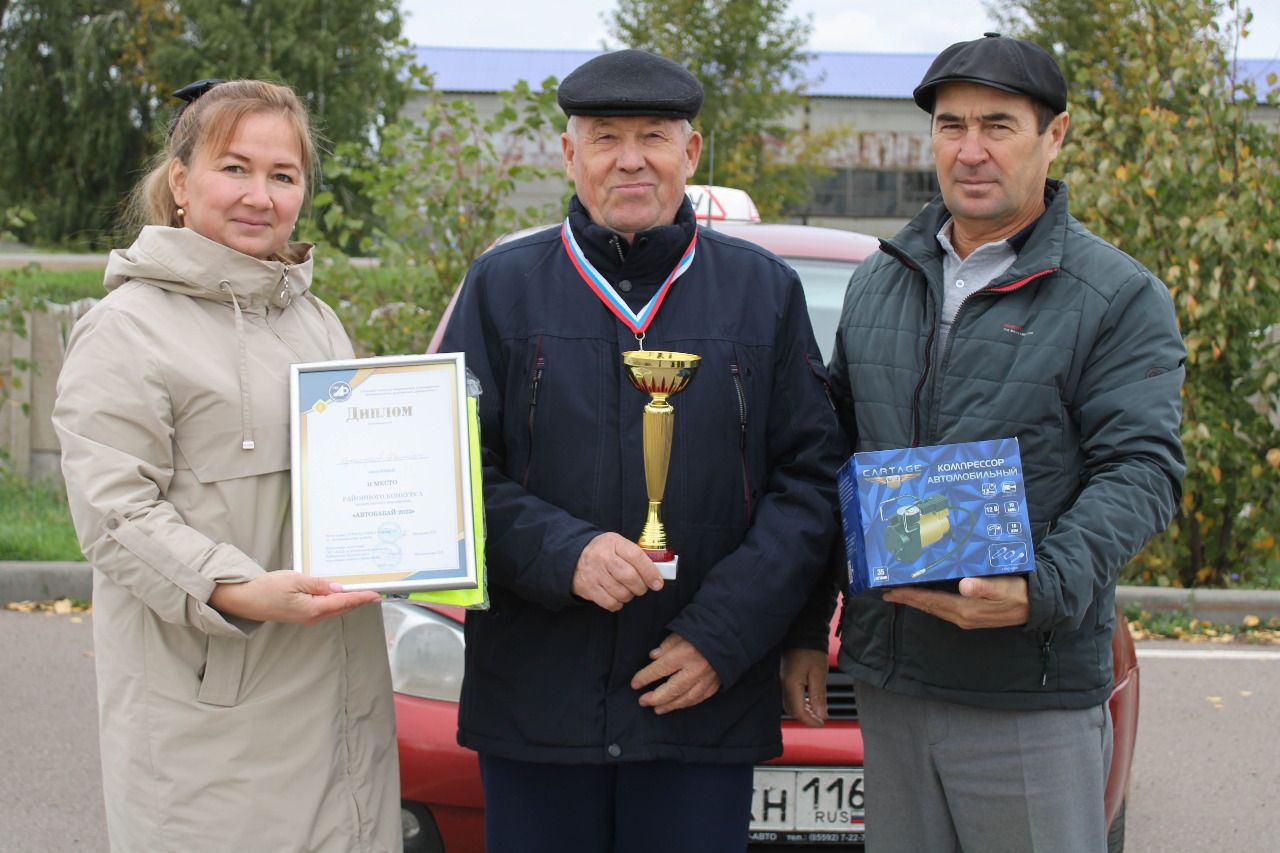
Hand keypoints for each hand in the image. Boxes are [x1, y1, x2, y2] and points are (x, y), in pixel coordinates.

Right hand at [209, 571, 380, 624]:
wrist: (245, 600)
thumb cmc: (266, 589)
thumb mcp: (295, 580)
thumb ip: (318, 584)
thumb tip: (338, 588)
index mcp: (312, 610)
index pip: (343, 603)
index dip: (361, 598)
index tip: (375, 595)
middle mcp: (312, 617)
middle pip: (341, 608)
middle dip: (358, 600)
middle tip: (374, 592)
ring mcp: (307, 618)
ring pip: (334, 609)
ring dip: (348, 602)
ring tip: (362, 591)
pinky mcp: (302, 615)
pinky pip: (325, 609)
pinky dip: (335, 602)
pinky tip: (339, 594)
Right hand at [571, 532, 663, 611]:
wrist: (574, 556)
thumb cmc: (605, 552)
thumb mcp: (619, 545)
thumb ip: (637, 556)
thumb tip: (658, 574)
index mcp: (614, 543)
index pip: (636, 556)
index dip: (650, 571)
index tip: (657, 583)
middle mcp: (602, 557)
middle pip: (629, 577)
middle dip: (641, 587)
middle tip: (642, 588)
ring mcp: (594, 573)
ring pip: (621, 593)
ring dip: (630, 596)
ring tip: (628, 590)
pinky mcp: (588, 588)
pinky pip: (610, 603)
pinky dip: (618, 603)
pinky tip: (617, 596)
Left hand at [631, 633, 719, 714]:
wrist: (732, 634)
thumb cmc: (704, 630)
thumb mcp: (682, 631)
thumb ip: (667, 645)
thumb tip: (653, 657)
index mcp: (686, 653)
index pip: (660, 669)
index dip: (645, 677)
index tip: (635, 684)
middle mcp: (696, 669)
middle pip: (672, 689)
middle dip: (655, 697)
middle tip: (642, 701)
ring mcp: (707, 679)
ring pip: (685, 698)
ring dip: (670, 705)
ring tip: (656, 709)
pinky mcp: (715, 684)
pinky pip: (698, 698)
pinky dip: (686, 703)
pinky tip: (677, 705)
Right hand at [781, 648, 828, 727]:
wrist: (802, 632)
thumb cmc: (811, 650)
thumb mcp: (819, 673)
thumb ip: (818, 696)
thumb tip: (821, 715)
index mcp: (790, 685)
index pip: (798, 712)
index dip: (810, 721)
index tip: (822, 723)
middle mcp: (783, 684)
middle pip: (792, 710)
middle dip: (806, 717)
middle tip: (820, 719)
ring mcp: (781, 680)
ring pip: (790, 703)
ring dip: (803, 709)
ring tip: (817, 710)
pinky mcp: (784, 676)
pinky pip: (789, 694)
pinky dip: (800, 701)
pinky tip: (809, 699)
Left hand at [882, 574, 1028, 628]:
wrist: (1036, 607)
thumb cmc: (1018, 593)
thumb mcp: (1002, 587)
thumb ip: (983, 587)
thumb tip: (964, 586)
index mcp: (965, 609)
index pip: (931, 601)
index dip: (910, 596)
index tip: (892, 591)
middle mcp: (962, 616)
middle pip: (928, 606)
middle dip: (907, 599)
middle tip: (887, 592)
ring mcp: (966, 618)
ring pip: (934, 609)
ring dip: (916, 602)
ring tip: (900, 594)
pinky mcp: (971, 615)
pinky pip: (943, 609)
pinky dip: (929, 602)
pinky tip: (925, 597)